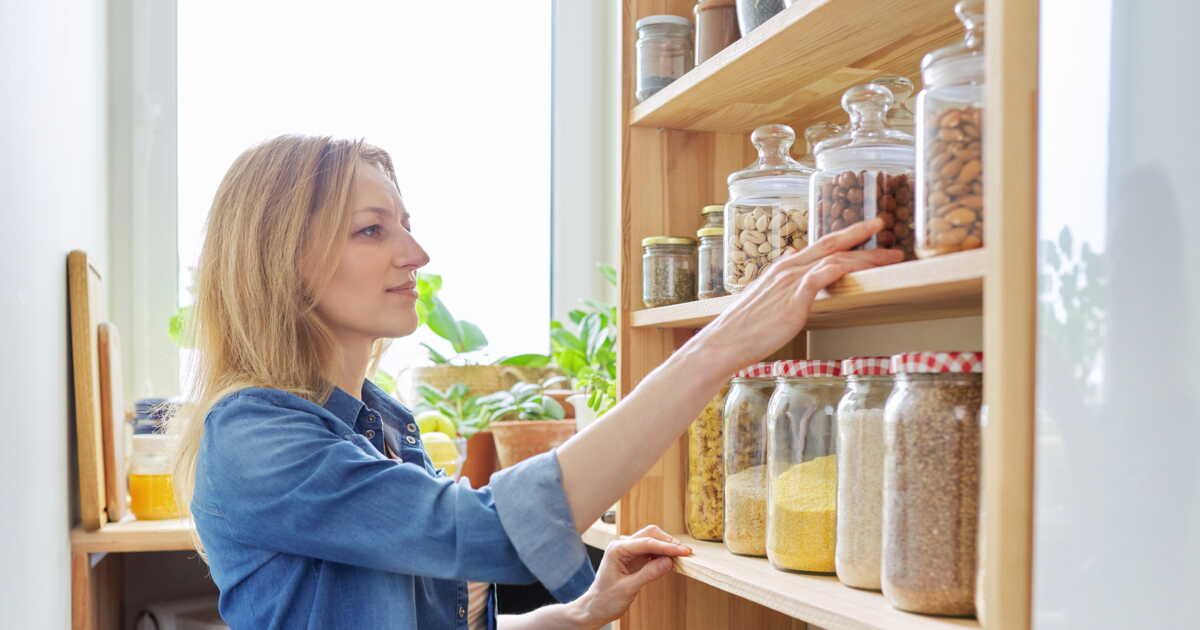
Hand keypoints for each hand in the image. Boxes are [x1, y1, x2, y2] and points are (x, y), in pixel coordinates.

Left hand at [570, 525, 691, 627]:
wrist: (595, 608)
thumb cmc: (605, 599)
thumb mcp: (628, 588)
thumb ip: (648, 574)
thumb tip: (668, 562)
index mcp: (617, 549)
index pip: (646, 543)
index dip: (667, 546)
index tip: (682, 551)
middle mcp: (622, 546)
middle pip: (650, 534)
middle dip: (668, 542)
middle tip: (684, 552)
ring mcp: (628, 552)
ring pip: (652, 541)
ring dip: (666, 546)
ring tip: (680, 556)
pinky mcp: (634, 559)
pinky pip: (651, 551)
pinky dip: (662, 554)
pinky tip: (670, 560)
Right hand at [692, 218, 903, 374]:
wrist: (724, 342)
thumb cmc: (742, 329)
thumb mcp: (763, 299)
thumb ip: (780, 280)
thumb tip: (793, 261)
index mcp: (781, 267)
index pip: (818, 246)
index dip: (842, 237)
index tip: (863, 232)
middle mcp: (788, 268)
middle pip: (831, 243)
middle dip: (860, 233)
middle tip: (883, 223)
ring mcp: (792, 280)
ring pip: (836, 258)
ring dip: (867, 255)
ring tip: (891, 255)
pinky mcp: (795, 297)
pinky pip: (826, 274)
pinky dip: (847, 266)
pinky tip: (866, 266)